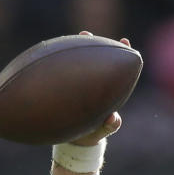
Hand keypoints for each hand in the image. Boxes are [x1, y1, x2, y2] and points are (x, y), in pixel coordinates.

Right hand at [68, 31, 129, 145]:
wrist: (74, 141)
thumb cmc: (91, 135)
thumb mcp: (100, 132)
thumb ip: (109, 127)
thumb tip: (115, 118)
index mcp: (105, 91)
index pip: (115, 69)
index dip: (120, 54)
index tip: (124, 41)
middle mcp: (93, 84)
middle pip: (96, 60)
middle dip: (95, 44)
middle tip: (88, 33)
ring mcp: (78, 85)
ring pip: (78, 63)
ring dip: (75, 49)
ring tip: (74, 36)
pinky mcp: (64, 88)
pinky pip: (61, 73)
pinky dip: (58, 63)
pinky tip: (49, 54)